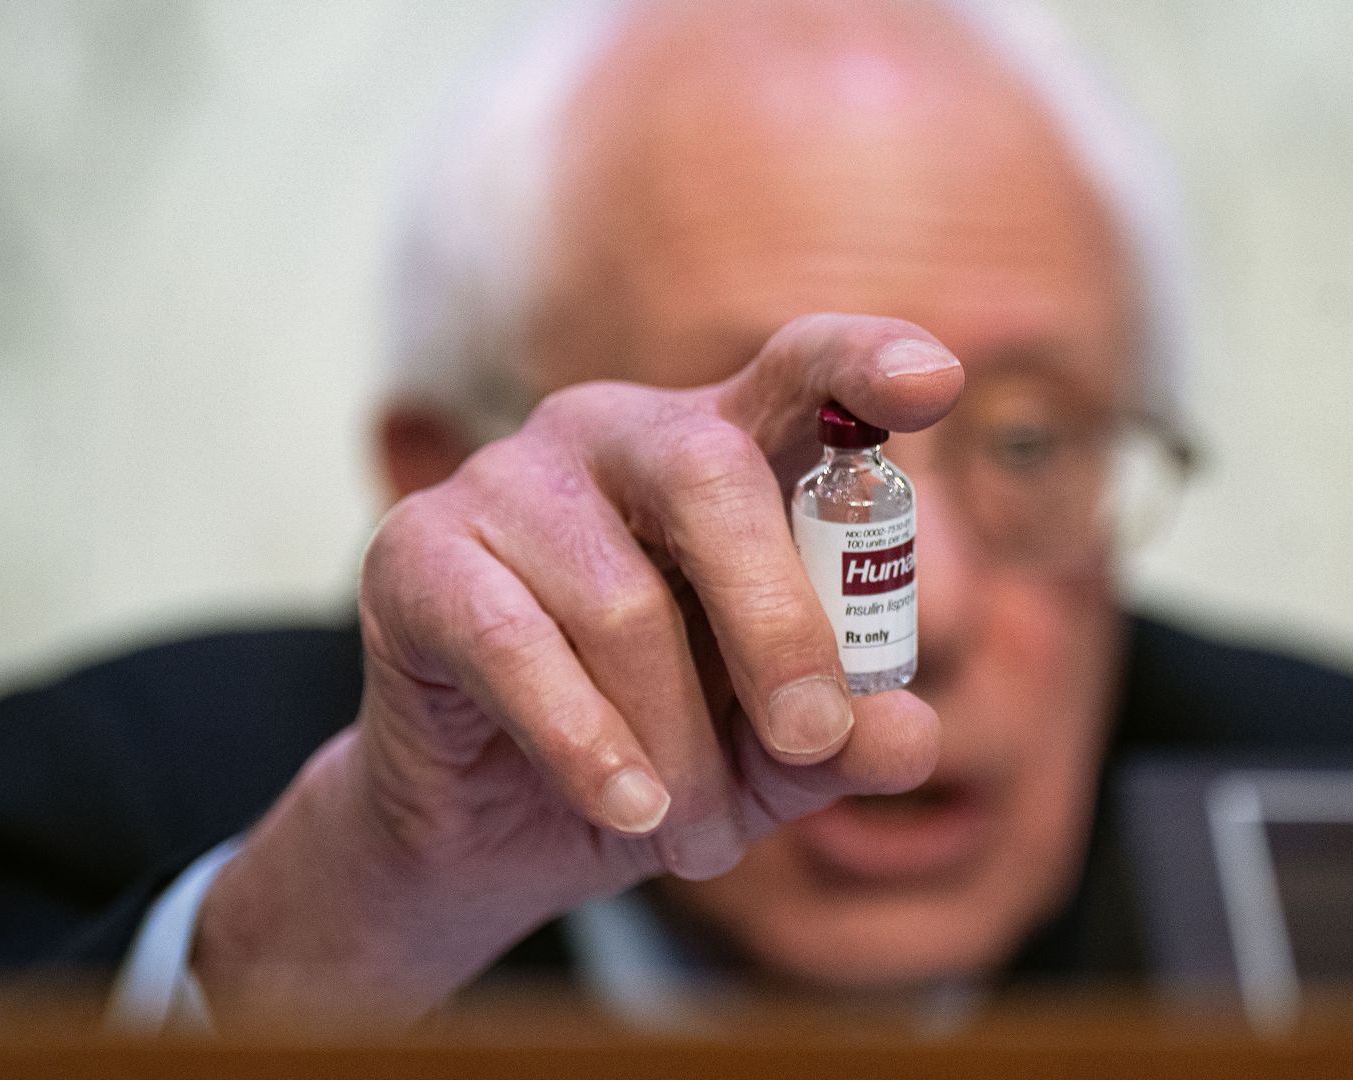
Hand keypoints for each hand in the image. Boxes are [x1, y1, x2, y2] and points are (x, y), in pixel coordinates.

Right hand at [193, 314, 963, 1022]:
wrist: (487, 827)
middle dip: (778, 624)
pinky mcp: (416, 553)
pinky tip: (628, 810)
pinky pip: (514, 643)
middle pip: (715, 474)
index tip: (936, 381)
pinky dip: (584, 742)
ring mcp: (507, 480)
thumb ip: (844, 741)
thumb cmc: (655, 753)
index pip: (801, 371)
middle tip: (810, 742)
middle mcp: (616, 435)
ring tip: (700, 837)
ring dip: (675, 743)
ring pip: (621, 598)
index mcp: (722, 450)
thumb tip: (913, 737)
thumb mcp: (770, 760)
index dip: (866, 363)